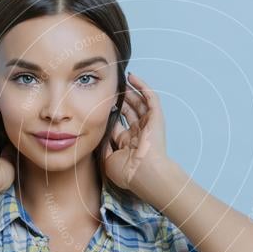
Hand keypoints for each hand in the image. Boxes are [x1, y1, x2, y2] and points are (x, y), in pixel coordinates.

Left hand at [104, 72, 170, 197]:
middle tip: (109, 89)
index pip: (117, 123)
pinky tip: (133, 77)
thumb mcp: (107, 159)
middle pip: (128, 111)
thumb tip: (97, 131)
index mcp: (127, 143)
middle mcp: (138, 133)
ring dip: (130, 91)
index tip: (97, 102)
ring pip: (139, 103)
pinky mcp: (156, 118)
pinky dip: (143, 87)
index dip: (109, 112)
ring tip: (121, 79)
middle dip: (119, 99)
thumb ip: (102, 145)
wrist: (144, 174)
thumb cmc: (127, 172)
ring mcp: (148, 125)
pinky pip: (150, 98)